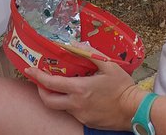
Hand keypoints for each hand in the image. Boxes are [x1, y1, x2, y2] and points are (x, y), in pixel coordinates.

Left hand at [24, 57, 145, 129]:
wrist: (135, 110)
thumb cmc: (122, 87)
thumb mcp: (107, 64)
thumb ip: (88, 52)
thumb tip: (73, 43)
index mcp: (79, 89)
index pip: (51, 84)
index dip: (37, 76)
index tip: (29, 69)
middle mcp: (77, 105)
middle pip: (49, 101)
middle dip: (40, 90)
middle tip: (41, 80)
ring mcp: (81, 116)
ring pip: (61, 107)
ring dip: (56, 97)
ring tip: (60, 85)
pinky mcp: (87, 122)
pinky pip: (72, 113)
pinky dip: (69, 103)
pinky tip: (76, 95)